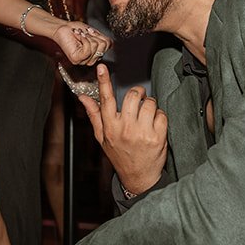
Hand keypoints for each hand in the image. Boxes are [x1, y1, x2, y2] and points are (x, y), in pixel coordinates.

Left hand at [49, 20, 112, 64]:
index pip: (108, 45)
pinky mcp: (77, 59)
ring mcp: (83, 60)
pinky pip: (88, 49)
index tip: (90, 32)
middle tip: (85, 33)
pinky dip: (84, 40)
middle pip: (103, 46)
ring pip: (96, 47)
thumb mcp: (95, 34)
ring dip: (88, 37)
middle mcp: (90, 59)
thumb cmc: (76, 29)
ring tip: (80, 35)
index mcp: (95, 54)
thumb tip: (111, 45)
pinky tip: (79, 37)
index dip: (100, 35)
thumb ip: (105, 40)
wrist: (62, 27)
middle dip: (94, 36)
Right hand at [76, 64, 166, 193]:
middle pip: (133, 95)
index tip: (101, 67)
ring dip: (150, 105)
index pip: (105, 99)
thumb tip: (83, 98)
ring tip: (147, 116)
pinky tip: (155, 126)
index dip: (103, 81)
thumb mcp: (102, 138)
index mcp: (110, 127)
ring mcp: (142, 132)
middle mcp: (125, 128)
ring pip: (149, 103)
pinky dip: (160, 117)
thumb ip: (94, 115)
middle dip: (138, 93)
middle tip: (139, 99)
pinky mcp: (158, 136)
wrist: (139, 177)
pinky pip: (161, 114)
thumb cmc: (120, 155)